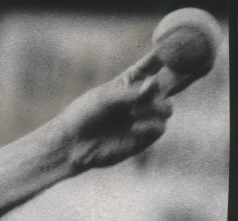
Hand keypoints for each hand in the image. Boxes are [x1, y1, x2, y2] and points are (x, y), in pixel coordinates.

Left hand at [48, 53, 172, 173]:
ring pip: (167, 107)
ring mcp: (142, 118)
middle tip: (164, 83)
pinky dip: (151, 124)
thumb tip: (155, 85)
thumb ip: (131, 92)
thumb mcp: (105, 98)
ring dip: (154, 107)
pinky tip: (134, 125)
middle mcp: (137, 100)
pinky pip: (160, 126)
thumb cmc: (83, 116)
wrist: (73, 145)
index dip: (159, 58)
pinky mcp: (143, 137)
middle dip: (174, 81)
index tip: (167, 49)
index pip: (148, 68)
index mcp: (126, 85)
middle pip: (166, 86)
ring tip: (133, 113)